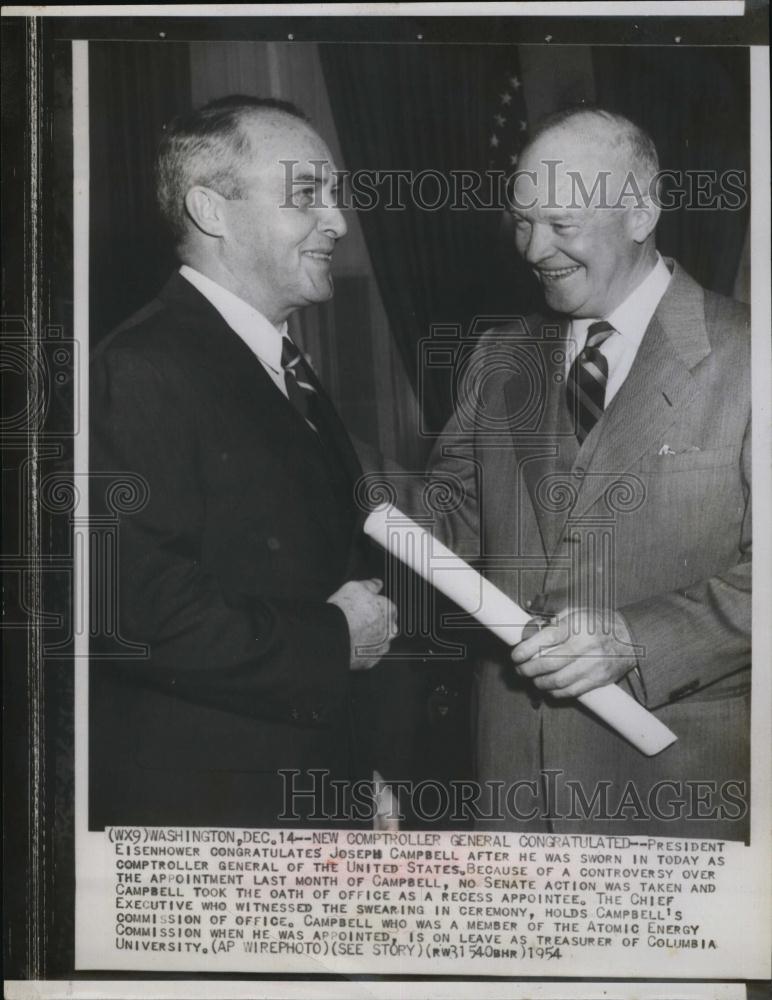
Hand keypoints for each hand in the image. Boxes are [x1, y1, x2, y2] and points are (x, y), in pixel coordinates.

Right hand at [327, 578, 397, 670]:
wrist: (332, 635)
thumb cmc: (344, 611)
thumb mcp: (355, 587)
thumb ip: (370, 585)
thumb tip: (377, 583)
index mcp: (388, 610)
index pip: (389, 608)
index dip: (376, 608)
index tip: (366, 609)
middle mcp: (389, 630)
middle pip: (386, 627)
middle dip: (376, 625)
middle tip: (358, 621)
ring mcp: (380, 647)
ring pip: (379, 643)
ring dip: (370, 639)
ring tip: (352, 634)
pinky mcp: (369, 661)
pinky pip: (368, 656)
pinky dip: (362, 652)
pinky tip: (351, 645)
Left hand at [511, 607, 637, 698]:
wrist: (630, 637)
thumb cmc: (597, 622)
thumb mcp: (576, 611)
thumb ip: (552, 620)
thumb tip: (528, 630)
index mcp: (578, 625)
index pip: (546, 639)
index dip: (526, 649)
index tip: (515, 655)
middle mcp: (586, 645)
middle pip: (549, 663)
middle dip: (529, 669)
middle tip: (520, 669)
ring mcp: (594, 664)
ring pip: (558, 680)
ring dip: (540, 682)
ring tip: (533, 678)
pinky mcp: (599, 679)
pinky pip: (572, 691)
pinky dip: (556, 692)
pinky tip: (549, 688)